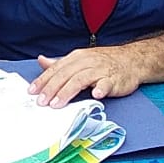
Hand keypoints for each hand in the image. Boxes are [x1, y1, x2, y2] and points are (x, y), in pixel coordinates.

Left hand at [29, 47, 143, 104]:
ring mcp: (100, 70)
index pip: (56, 69)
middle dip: (52, 89)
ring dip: (68, 92)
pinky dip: (101, 89)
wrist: (131, 60)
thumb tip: (42, 61)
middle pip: (66, 75)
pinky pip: (107, 83)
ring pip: (81, 79)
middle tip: (42, 102)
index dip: (43, 80)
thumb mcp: (80, 59)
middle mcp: (86, 62)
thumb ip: (61, 64)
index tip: (32, 92)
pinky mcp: (114, 79)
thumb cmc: (103, 62)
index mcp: (76, 57)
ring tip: (58, 104)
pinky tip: (96, 96)